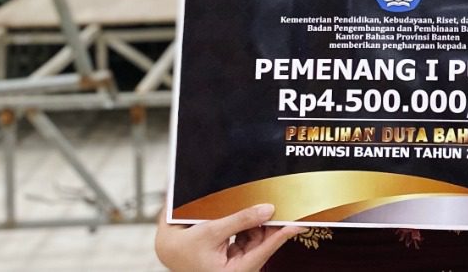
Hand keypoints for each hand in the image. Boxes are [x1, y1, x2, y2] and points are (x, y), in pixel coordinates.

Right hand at [155, 203, 305, 271]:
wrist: (166, 253)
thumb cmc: (183, 250)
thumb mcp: (212, 231)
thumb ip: (240, 219)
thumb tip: (267, 209)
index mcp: (236, 271)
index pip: (266, 249)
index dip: (283, 234)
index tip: (300, 222)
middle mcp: (240, 267)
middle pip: (263, 241)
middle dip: (270, 222)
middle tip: (282, 202)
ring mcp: (237, 260)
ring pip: (255, 236)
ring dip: (257, 220)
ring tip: (261, 202)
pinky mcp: (232, 252)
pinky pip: (246, 235)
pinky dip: (247, 223)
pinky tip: (247, 211)